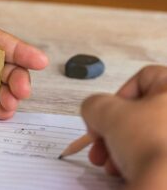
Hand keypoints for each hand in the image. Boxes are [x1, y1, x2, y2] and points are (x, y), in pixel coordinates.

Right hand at [81, 65, 166, 188]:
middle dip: (112, 129)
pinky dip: (136, 160)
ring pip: (145, 134)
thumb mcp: (106, 112)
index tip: (106, 115)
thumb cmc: (147, 141)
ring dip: (119, 148)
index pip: (145, 77)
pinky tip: (122, 172)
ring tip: (108, 164)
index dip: (119, 95)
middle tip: (98, 144)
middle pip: (141, 111)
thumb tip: (94, 113)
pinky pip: (155, 152)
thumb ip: (93, 104)